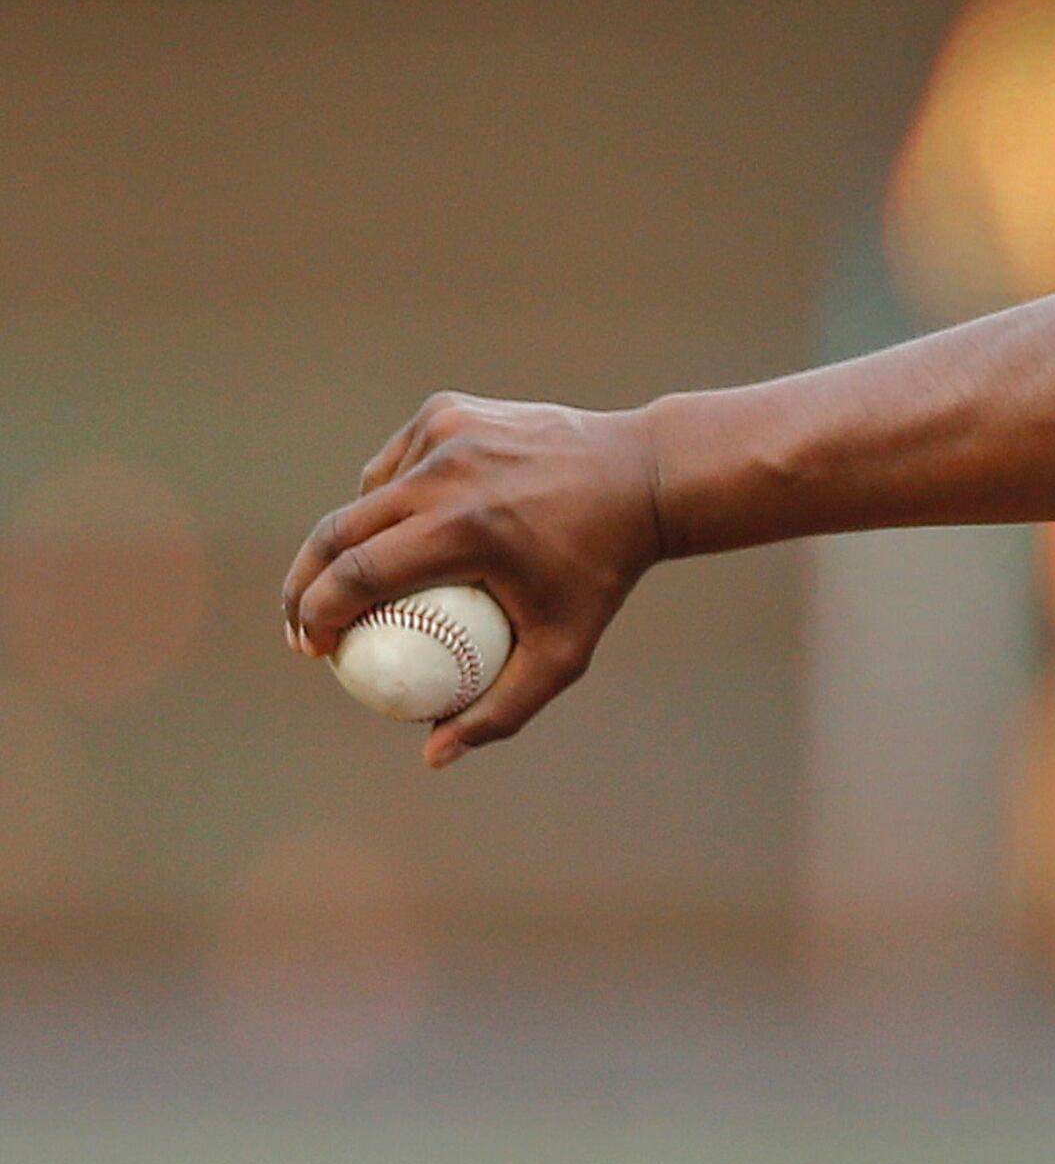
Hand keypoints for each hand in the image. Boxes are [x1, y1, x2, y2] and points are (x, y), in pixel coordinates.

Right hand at [282, 393, 667, 767]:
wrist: (643, 476)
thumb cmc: (602, 572)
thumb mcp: (565, 651)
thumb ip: (501, 710)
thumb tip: (433, 755)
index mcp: (466, 528)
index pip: (355, 577)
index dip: (314, 616)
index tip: (313, 650)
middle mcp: (446, 473)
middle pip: (336, 532)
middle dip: (302, 583)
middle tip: (303, 623)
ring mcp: (445, 432)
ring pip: (364, 494)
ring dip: (343, 539)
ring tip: (343, 584)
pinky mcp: (448, 408)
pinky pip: (398, 463)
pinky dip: (387, 497)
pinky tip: (391, 534)